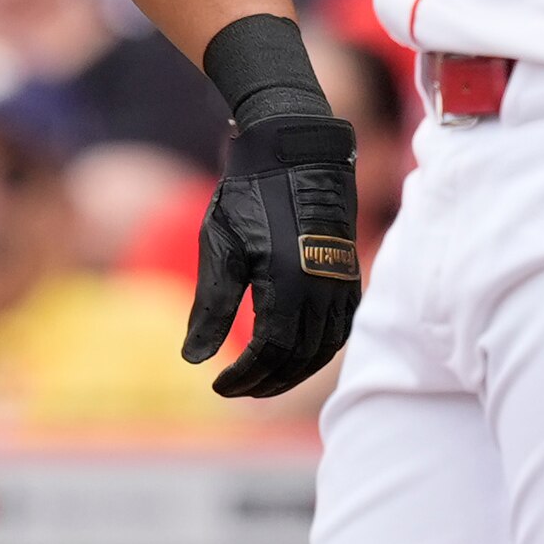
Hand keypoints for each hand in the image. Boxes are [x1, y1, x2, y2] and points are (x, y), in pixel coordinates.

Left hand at [188, 108, 362, 400]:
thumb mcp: (219, 245)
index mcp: (288, 283)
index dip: (244, 376)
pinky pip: (339, 329)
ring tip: (262, 383)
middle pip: (299, 359)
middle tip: (236, 391)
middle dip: (266, 382)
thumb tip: (193, 360)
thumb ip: (210, 305)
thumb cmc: (250, 194)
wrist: (297, 152)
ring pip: (323, 349)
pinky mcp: (350, 276)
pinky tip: (295, 358)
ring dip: (293, 373)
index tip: (218, 387)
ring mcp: (342, 283)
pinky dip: (317, 352)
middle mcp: (322, 289)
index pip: (269, 352)